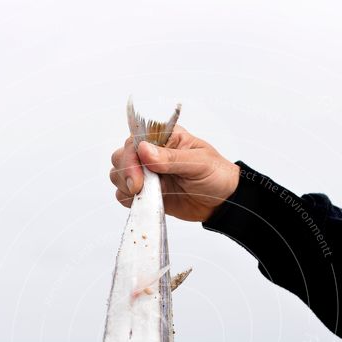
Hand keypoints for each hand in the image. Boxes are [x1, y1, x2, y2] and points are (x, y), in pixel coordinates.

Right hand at [109, 126, 239, 222]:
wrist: (222, 201)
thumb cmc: (216, 175)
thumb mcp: (199, 162)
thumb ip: (172, 158)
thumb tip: (144, 150)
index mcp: (163, 138)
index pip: (134, 141)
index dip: (130, 159)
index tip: (138, 179)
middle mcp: (151, 154)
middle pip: (120, 158)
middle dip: (125, 174)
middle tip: (139, 189)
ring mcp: (147, 174)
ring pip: (118, 177)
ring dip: (125, 188)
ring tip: (147, 195)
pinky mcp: (147, 194)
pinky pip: (125, 196)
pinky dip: (130, 201)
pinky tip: (146, 202)